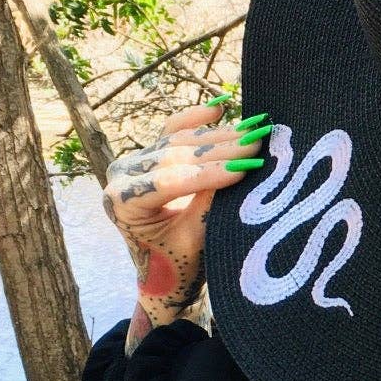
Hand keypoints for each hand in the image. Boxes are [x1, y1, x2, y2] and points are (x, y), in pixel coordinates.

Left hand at [103, 100, 270, 323]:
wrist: (163, 273)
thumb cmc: (177, 265)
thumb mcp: (195, 240)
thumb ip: (209, 206)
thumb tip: (241, 171)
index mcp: (122, 201)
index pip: (170, 181)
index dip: (210, 173)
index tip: (246, 168)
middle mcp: (122, 174)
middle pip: (176, 154)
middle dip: (221, 149)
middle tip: (259, 141)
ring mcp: (134, 161)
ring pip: (179, 140)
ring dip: (219, 135)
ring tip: (254, 130)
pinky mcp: (149, 154)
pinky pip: (173, 130)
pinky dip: (196, 119)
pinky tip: (219, 107)